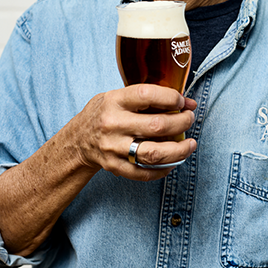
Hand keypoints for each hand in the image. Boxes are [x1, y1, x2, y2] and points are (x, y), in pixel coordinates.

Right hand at [66, 85, 197, 181]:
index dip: (172, 98)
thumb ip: (152, 97)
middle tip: (189, 119)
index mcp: (115, 101)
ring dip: (179, 150)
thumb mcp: (120, 96)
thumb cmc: (106, 113)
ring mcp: (113, 148)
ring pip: (153, 153)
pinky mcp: (114, 166)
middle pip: (157, 126)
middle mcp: (113, 125)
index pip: (148, 95)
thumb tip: (188, 103)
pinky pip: (143, 173)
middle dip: (182, 123)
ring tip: (190, 144)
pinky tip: (173, 161)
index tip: (183, 102)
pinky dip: (163, 169)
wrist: (76, 140)